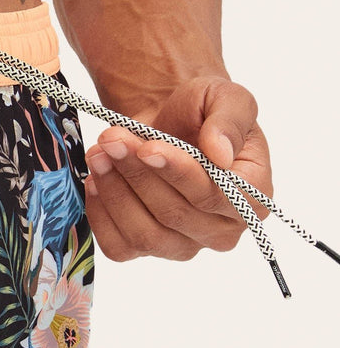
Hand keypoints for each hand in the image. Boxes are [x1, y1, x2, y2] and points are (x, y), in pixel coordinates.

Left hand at [82, 76, 272, 261]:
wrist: (167, 124)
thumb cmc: (201, 113)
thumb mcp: (226, 97)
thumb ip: (230, 121)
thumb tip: (221, 153)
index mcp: (253, 198)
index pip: (214, 196)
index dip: (177, 173)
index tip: (148, 146)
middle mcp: (222, 231)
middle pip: (174, 214)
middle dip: (137, 173)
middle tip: (111, 138)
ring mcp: (183, 246)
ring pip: (144, 233)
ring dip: (115, 190)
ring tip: (99, 152)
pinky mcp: (146, 250)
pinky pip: (119, 246)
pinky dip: (100, 214)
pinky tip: (95, 181)